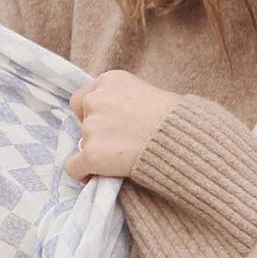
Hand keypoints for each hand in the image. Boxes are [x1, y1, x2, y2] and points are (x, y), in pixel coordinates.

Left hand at [64, 71, 180, 181]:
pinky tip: (96, 177)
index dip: (93, 114)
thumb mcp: (149, 94)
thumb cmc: (177, 119)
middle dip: (96, 133)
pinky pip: (74, 168)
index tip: (109, 126)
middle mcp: (95, 100)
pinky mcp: (91, 154)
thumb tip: (117, 120)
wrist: (182, 140)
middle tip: (117, 143)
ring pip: (82, 144)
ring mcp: (91, 127)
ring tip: (121, 159)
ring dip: (96, 152)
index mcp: (109, 81)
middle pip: (82, 121)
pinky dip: (84, 174)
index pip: (83, 99)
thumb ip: (125, 102)